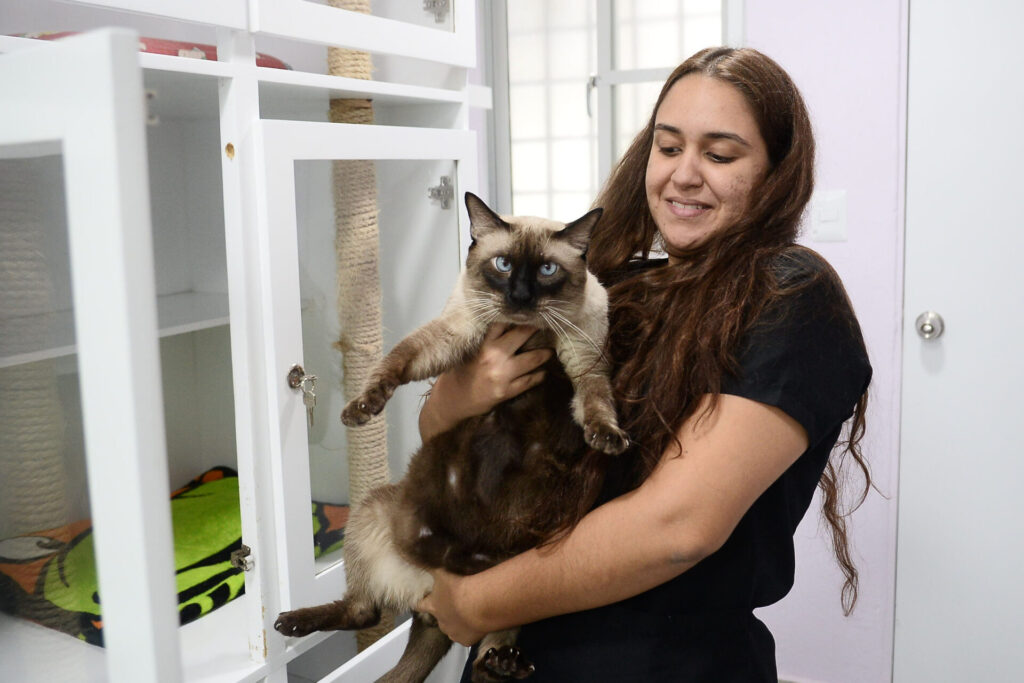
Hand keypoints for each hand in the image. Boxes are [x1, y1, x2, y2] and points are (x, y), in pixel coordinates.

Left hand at [417, 569, 487, 646]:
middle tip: (452, 604)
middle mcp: (441, 621)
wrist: (480, 604)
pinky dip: (470, 631)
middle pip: (438, 618)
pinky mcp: (467, 640)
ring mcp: (454, 632)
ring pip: (452, 629)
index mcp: (434, 605)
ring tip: (468, 611)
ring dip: (457, 621)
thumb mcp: (442, 571)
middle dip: (443, 612)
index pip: (420, 605)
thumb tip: (413, 552)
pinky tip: (477, 621)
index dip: (418, 602)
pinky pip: (467, 637)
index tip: (415, 601)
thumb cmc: (460, 586)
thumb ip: (429, 564)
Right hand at [420, 323, 551, 440]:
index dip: (517, 315)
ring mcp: (501, 374)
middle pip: (522, 335)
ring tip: (550, 351)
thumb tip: (505, 326)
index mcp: (482, 344)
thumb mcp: (467, 352)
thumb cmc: (458, 374)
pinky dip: (538, 376)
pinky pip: (529, 381)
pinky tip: (542, 372)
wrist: (451, 401)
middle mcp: (493, 356)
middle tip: (547, 326)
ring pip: (532, 359)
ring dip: (544, 354)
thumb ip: (485, 340)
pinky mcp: (506, 391)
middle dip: (535, 329)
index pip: (502, 322)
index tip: (528, 312)